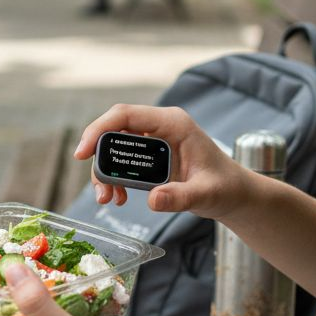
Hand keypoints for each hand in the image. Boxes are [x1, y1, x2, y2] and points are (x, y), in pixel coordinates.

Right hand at [75, 104, 247, 219]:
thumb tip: (153, 200)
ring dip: (105, 172)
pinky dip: (115, 178)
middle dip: (99, 160)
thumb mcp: (205, 194)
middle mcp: (160, 126)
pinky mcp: (151, 153)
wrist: (233, 194)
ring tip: (108, 199)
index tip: (82, 153)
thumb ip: (181, 197)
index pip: (125, 115)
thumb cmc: (225, 188)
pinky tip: (119, 197)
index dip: (98, 129)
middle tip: (99, 190)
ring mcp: (154, 138)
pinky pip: (122, 159)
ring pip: (115, 147)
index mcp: (173, 123)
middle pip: (114, 131)